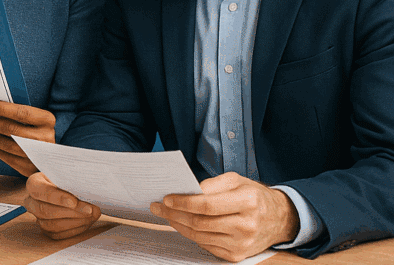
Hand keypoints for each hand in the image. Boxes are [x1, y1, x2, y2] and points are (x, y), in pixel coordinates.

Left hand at [0, 100, 54, 175]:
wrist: (50, 154)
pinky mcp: (28, 167)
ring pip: (6, 144)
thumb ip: (18, 112)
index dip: (2, 108)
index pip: (22, 113)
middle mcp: (44, 138)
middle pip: (11, 129)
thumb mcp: (34, 117)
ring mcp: (37, 154)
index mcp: (46, 120)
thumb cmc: (36, 128)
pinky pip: (4, 156)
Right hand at [24, 171, 100, 238]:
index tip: (74, 201)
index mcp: (33, 183)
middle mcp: (31, 201)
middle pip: (44, 210)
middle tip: (90, 210)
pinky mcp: (46, 230)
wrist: (66, 189)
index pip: (38, 190)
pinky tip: (87, 222)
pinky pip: (58, 234)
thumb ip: (72, 181)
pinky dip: (74, 229)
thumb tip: (88, 192)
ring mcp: (37, 217)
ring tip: (92, 215)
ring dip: (75, 221)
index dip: (56, 197)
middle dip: (71, 212)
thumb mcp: (67, 175)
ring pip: (51, 225)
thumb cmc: (66, 180)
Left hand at [151, 172, 299, 261]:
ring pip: (200, 236)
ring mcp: (242, 244)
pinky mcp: (237, 255)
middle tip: (158, 206)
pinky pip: (206, 246)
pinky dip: (190, 235)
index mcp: (248, 202)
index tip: (166, 198)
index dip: (183, 202)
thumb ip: (212, 183)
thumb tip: (187, 190)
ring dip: (178, 225)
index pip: (207, 205)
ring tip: (165, 215)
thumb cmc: (254, 196)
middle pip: (201, 222)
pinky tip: (181, 225)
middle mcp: (246, 225)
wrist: (279, 219)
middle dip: (174, 214)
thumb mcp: (237, 180)